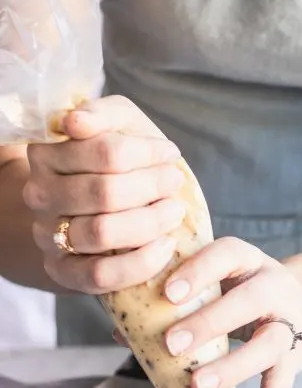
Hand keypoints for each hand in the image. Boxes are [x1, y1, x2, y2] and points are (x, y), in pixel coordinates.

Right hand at [24, 96, 185, 292]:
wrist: (108, 208)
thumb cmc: (120, 162)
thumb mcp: (118, 125)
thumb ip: (103, 113)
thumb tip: (76, 122)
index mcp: (47, 152)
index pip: (104, 152)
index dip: (146, 153)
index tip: (169, 153)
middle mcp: (40, 194)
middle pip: (105, 193)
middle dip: (152, 187)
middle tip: (174, 181)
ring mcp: (48, 235)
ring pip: (102, 232)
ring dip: (151, 222)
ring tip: (174, 211)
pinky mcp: (63, 271)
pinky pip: (101, 274)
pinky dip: (141, 262)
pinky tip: (165, 245)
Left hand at [161, 238, 301, 387]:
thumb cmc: (241, 294)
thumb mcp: (217, 285)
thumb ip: (175, 303)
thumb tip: (123, 331)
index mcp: (248, 262)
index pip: (228, 253)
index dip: (201, 270)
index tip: (169, 292)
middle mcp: (275, 287)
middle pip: (250, 300)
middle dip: (209, 322)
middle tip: (171, 344)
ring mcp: (290, 324)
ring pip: (268, 345)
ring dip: (233, 368)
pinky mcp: (296, 359)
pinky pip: (282, 386)